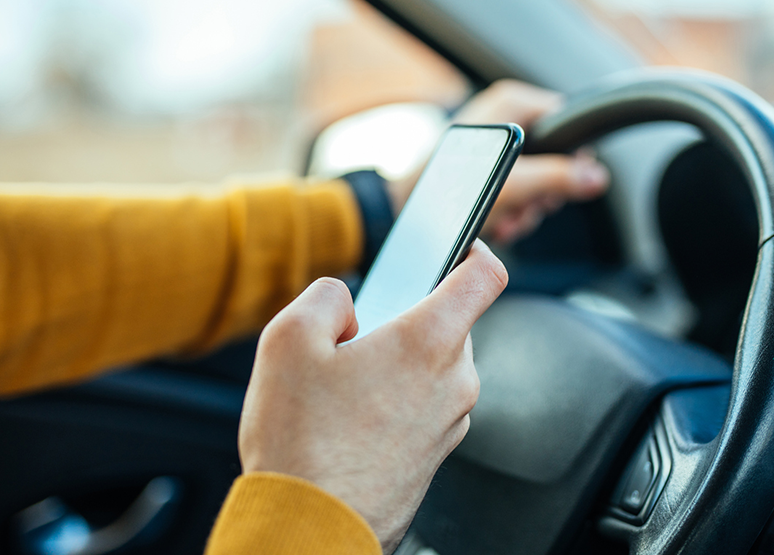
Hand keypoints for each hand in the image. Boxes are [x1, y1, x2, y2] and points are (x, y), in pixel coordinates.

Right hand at [238, 240, 507, 552]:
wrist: (309, 531)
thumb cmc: (301, 444)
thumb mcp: (288, 340)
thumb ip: (327, 296)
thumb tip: (347, 303)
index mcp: (427, 342)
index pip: (484, 276)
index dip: (475, 251)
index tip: (462, 247)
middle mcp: (454, 381)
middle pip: (449, 323)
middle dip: (407, 319)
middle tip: (356, 339)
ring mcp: (451, 421)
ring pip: (436, 365)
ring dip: (400, 362)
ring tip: (346, 389)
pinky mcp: (439, 452)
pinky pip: (428, 404)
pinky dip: (400, 398)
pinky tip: (354, 418)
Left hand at [388, 79, 609, 243]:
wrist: (404, 210)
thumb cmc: (447, 190)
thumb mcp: (515, 185)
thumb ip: (559, 178)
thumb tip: (596, 178)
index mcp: (513, 104)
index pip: (569, 120)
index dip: (575, 157)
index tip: (569, 183)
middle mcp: (505, 118)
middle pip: (555, 156)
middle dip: (544, 193)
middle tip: (529, 207)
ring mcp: (495, 145)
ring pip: (537, 179)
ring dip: (527, 208)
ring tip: (507, 220)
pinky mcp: (485, 169)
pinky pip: (516, 189)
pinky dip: (512, 211)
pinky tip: (498, 224)